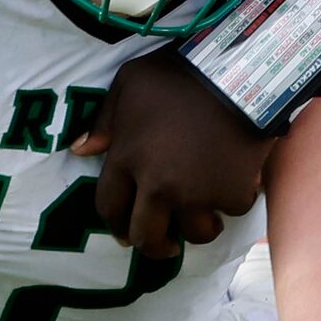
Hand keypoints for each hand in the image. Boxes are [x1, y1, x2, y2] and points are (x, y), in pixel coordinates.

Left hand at [68, 44, 275, 257]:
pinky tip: (234, 186)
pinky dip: (232, 201)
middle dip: (153, 246)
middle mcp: (158, 186)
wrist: (238, 74)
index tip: (125, 232)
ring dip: (198, 228)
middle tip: (164, 245)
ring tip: (205, 219)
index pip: (109, 209)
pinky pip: (230, 211)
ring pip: (194, 234)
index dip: (115, 225)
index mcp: (127, 160)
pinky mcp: (233, 194)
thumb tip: (81, 149)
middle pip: (146, 237)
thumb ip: (105, 120)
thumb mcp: (129, 83)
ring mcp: (197, 195)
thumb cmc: (178, 75)